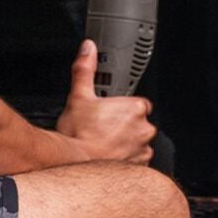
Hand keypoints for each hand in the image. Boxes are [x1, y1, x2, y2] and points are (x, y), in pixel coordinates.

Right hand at [56, 40, 155, 162]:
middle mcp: (144, 129)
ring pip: (138, 143)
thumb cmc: (78, 134)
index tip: (110, 113)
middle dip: (124, 126)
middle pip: (139, 123)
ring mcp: (143, 149)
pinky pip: (136, 161)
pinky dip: (126, 159)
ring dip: (126, 143)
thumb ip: (85, 70)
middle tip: (103, 129)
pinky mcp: (138, 166)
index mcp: (134, 108)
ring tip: (104, 144)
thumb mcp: (78, 96)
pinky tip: (108, 156)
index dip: (123, 108)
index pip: (138, 104)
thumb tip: (88, 50)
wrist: (73, 163)